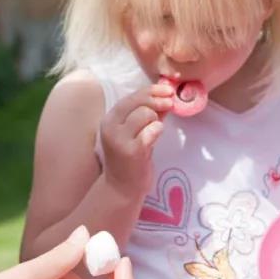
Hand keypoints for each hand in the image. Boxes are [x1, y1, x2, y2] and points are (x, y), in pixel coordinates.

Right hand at [100, 84, 173, 198]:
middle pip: (139, 102)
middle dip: (157, 100)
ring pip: (146, 114)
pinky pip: (152, 130)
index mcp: (109, 119)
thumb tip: (166, 95)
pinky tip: (154, 139)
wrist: (122, 188)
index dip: (151, 91)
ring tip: (152, 133)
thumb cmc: (131, 159)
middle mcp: (110, 127)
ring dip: (156, 120)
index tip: (167, 90)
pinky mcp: (132, 150)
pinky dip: (157, 130)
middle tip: (170, 103)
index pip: (131, 97)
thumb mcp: (136, 132)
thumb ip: (149, 115)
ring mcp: (120, 139)